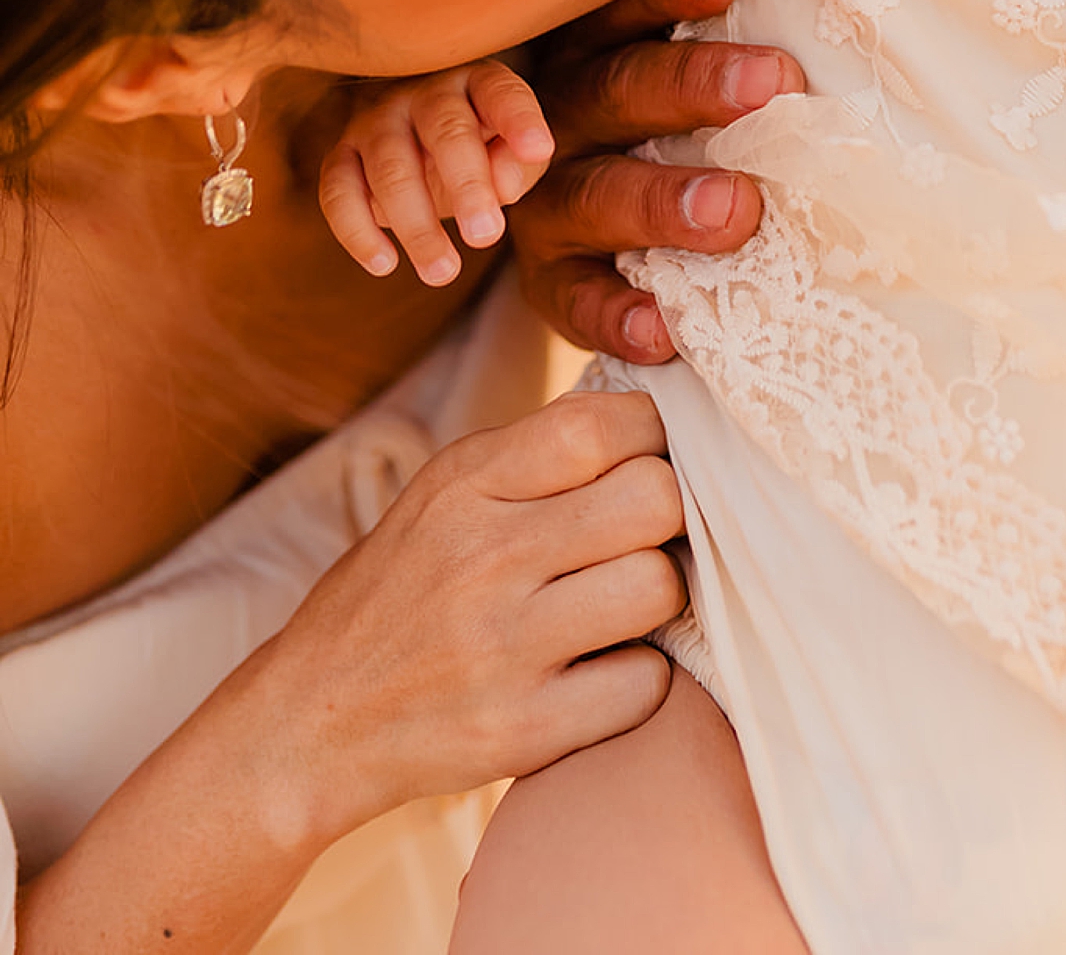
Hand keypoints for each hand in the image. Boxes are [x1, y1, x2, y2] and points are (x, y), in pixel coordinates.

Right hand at [255, 389, 684, 843]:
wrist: (311, 721)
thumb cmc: (400, 593)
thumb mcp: (444, 495)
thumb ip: (538, 455)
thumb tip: (655, 423)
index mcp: (465, 483)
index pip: (603, 427)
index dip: (651, 440)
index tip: (644, 464)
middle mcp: (483, 556)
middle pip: (654, 501)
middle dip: (665, 517)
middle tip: (637, 541)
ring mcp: (502, 648)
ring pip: (660, 588)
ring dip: (656, 599)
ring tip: (618, 606)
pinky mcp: (521, 730)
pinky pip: (645, 685)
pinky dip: (637, 681)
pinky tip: (597, 672)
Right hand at [319, 59, 554, 287]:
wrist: (416, 139)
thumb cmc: (480, 147)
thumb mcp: (512, 153)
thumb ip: (518, 163)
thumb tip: (502, 184)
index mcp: (477, 82)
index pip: (500, 91)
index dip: (519, 119)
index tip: (538, 150)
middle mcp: (424, 93)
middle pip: (444, 129)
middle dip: (466, 184)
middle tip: (486, 236)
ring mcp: (377, 120)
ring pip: (389, 167)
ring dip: (416, 224)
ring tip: (444, 272)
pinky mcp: (341, 154)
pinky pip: (338, 191)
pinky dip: (356, 231)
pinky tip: (385, 265)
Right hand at [512, 0, 803, 364]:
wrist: (579, 235)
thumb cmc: (659, 128)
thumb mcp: (669, 71)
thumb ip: (717, 36)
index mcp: (591, 52)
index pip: (625, 8)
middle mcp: (560, 118)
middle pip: (622, 89)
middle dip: (697, 84)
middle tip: (775, 84)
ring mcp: (545, 203)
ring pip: (597, 194)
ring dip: (665, 201)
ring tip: (737, 211)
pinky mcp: (548, 283)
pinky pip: (576, 301)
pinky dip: (618, 314)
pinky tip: (666, 328)